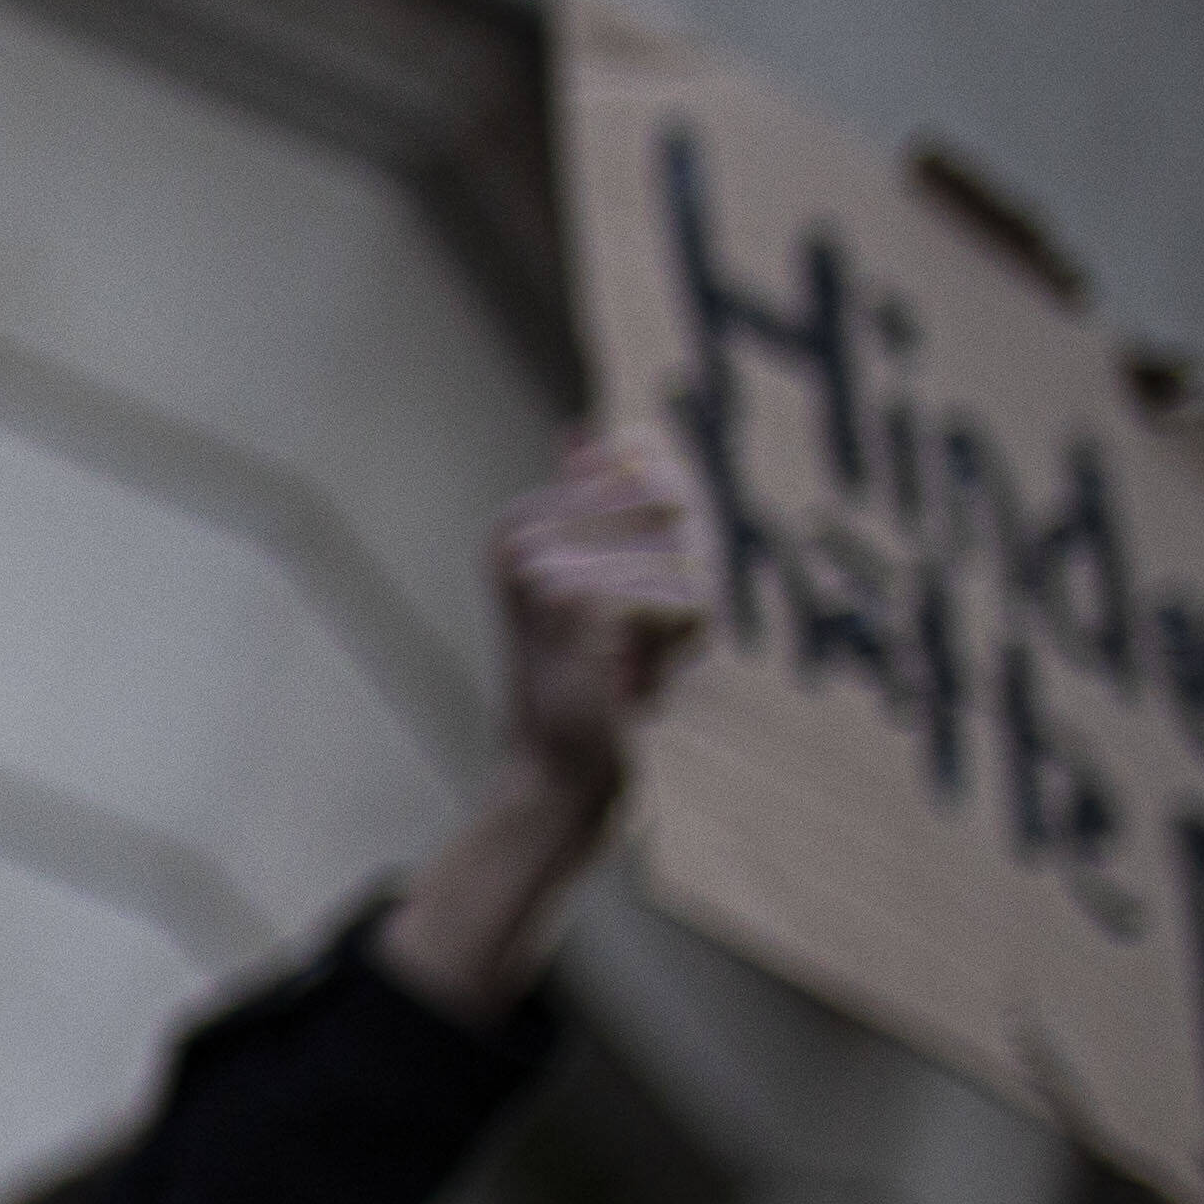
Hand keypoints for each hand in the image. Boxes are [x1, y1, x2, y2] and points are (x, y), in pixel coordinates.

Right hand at [376, 435, 704, 1017]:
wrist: (558, 773)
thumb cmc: (586, 685)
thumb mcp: (598, 587)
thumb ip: (595, 506)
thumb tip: (590, 430)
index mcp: (516, 523)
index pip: (649, 479)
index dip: (664, 545)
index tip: (614, 614)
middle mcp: (521, 536)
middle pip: (673, 513)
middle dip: (677, 580)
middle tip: (625, 646)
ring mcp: (545, 563)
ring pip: (686, 560)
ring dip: (680, 624)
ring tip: (630, 669)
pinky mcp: (578, 599)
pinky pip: (686, 597)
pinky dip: (681, 648)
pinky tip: (637, 686)